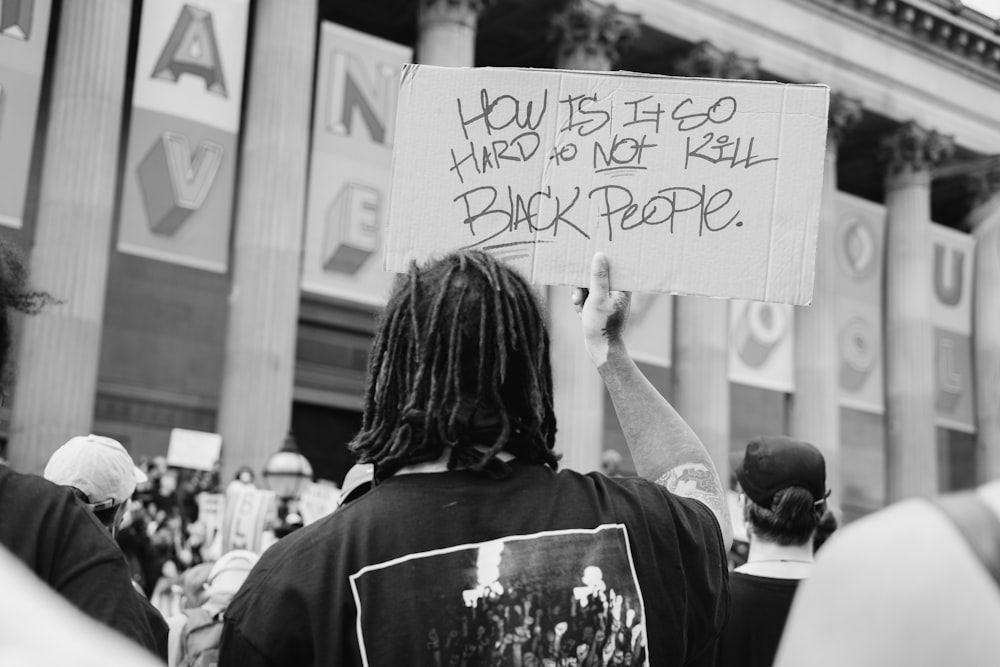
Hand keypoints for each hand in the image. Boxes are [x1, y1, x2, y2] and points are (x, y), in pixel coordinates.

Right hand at [572, 252, 630, 366]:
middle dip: (583, 286)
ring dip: (580, 296)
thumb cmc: (601, 325)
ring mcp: (609, 298)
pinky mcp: (601, 305)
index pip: (609, 267)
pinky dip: (582, 303)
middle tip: (578, 297)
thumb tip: (600, 255)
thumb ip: (598, 277)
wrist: (601, 348)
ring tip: (580, 308)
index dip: (595, 266)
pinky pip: (587, 297)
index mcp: (622, 287)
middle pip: (595, 276)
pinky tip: (582, 314)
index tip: (586, 267)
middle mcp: (617, 290)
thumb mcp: (598, 298)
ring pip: (588, 286)